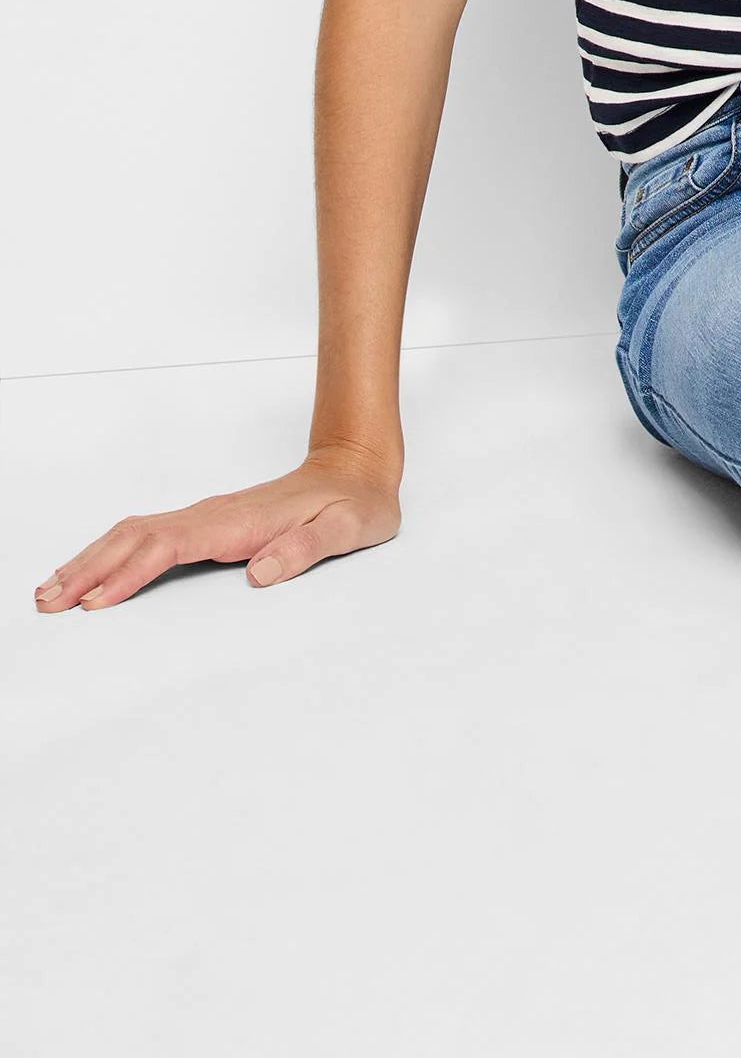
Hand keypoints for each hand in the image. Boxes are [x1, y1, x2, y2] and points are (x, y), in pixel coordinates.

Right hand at [33, 446, 402, 610]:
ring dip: (91, 559)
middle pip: (137, 536)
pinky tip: (91, 571)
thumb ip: (306, 549)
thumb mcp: (348, 528)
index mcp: (241, 520)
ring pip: (135, 532)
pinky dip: (111, 552)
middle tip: (48, 601)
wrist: (359, 470)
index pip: (171, 545)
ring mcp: (207, 516)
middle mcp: (215, 514)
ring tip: (50, 590)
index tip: (96, 603)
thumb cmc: (354, 505)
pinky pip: (147, 535)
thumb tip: (261, 573)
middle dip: (90, 568)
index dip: (131, 574)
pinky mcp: (207, 522)